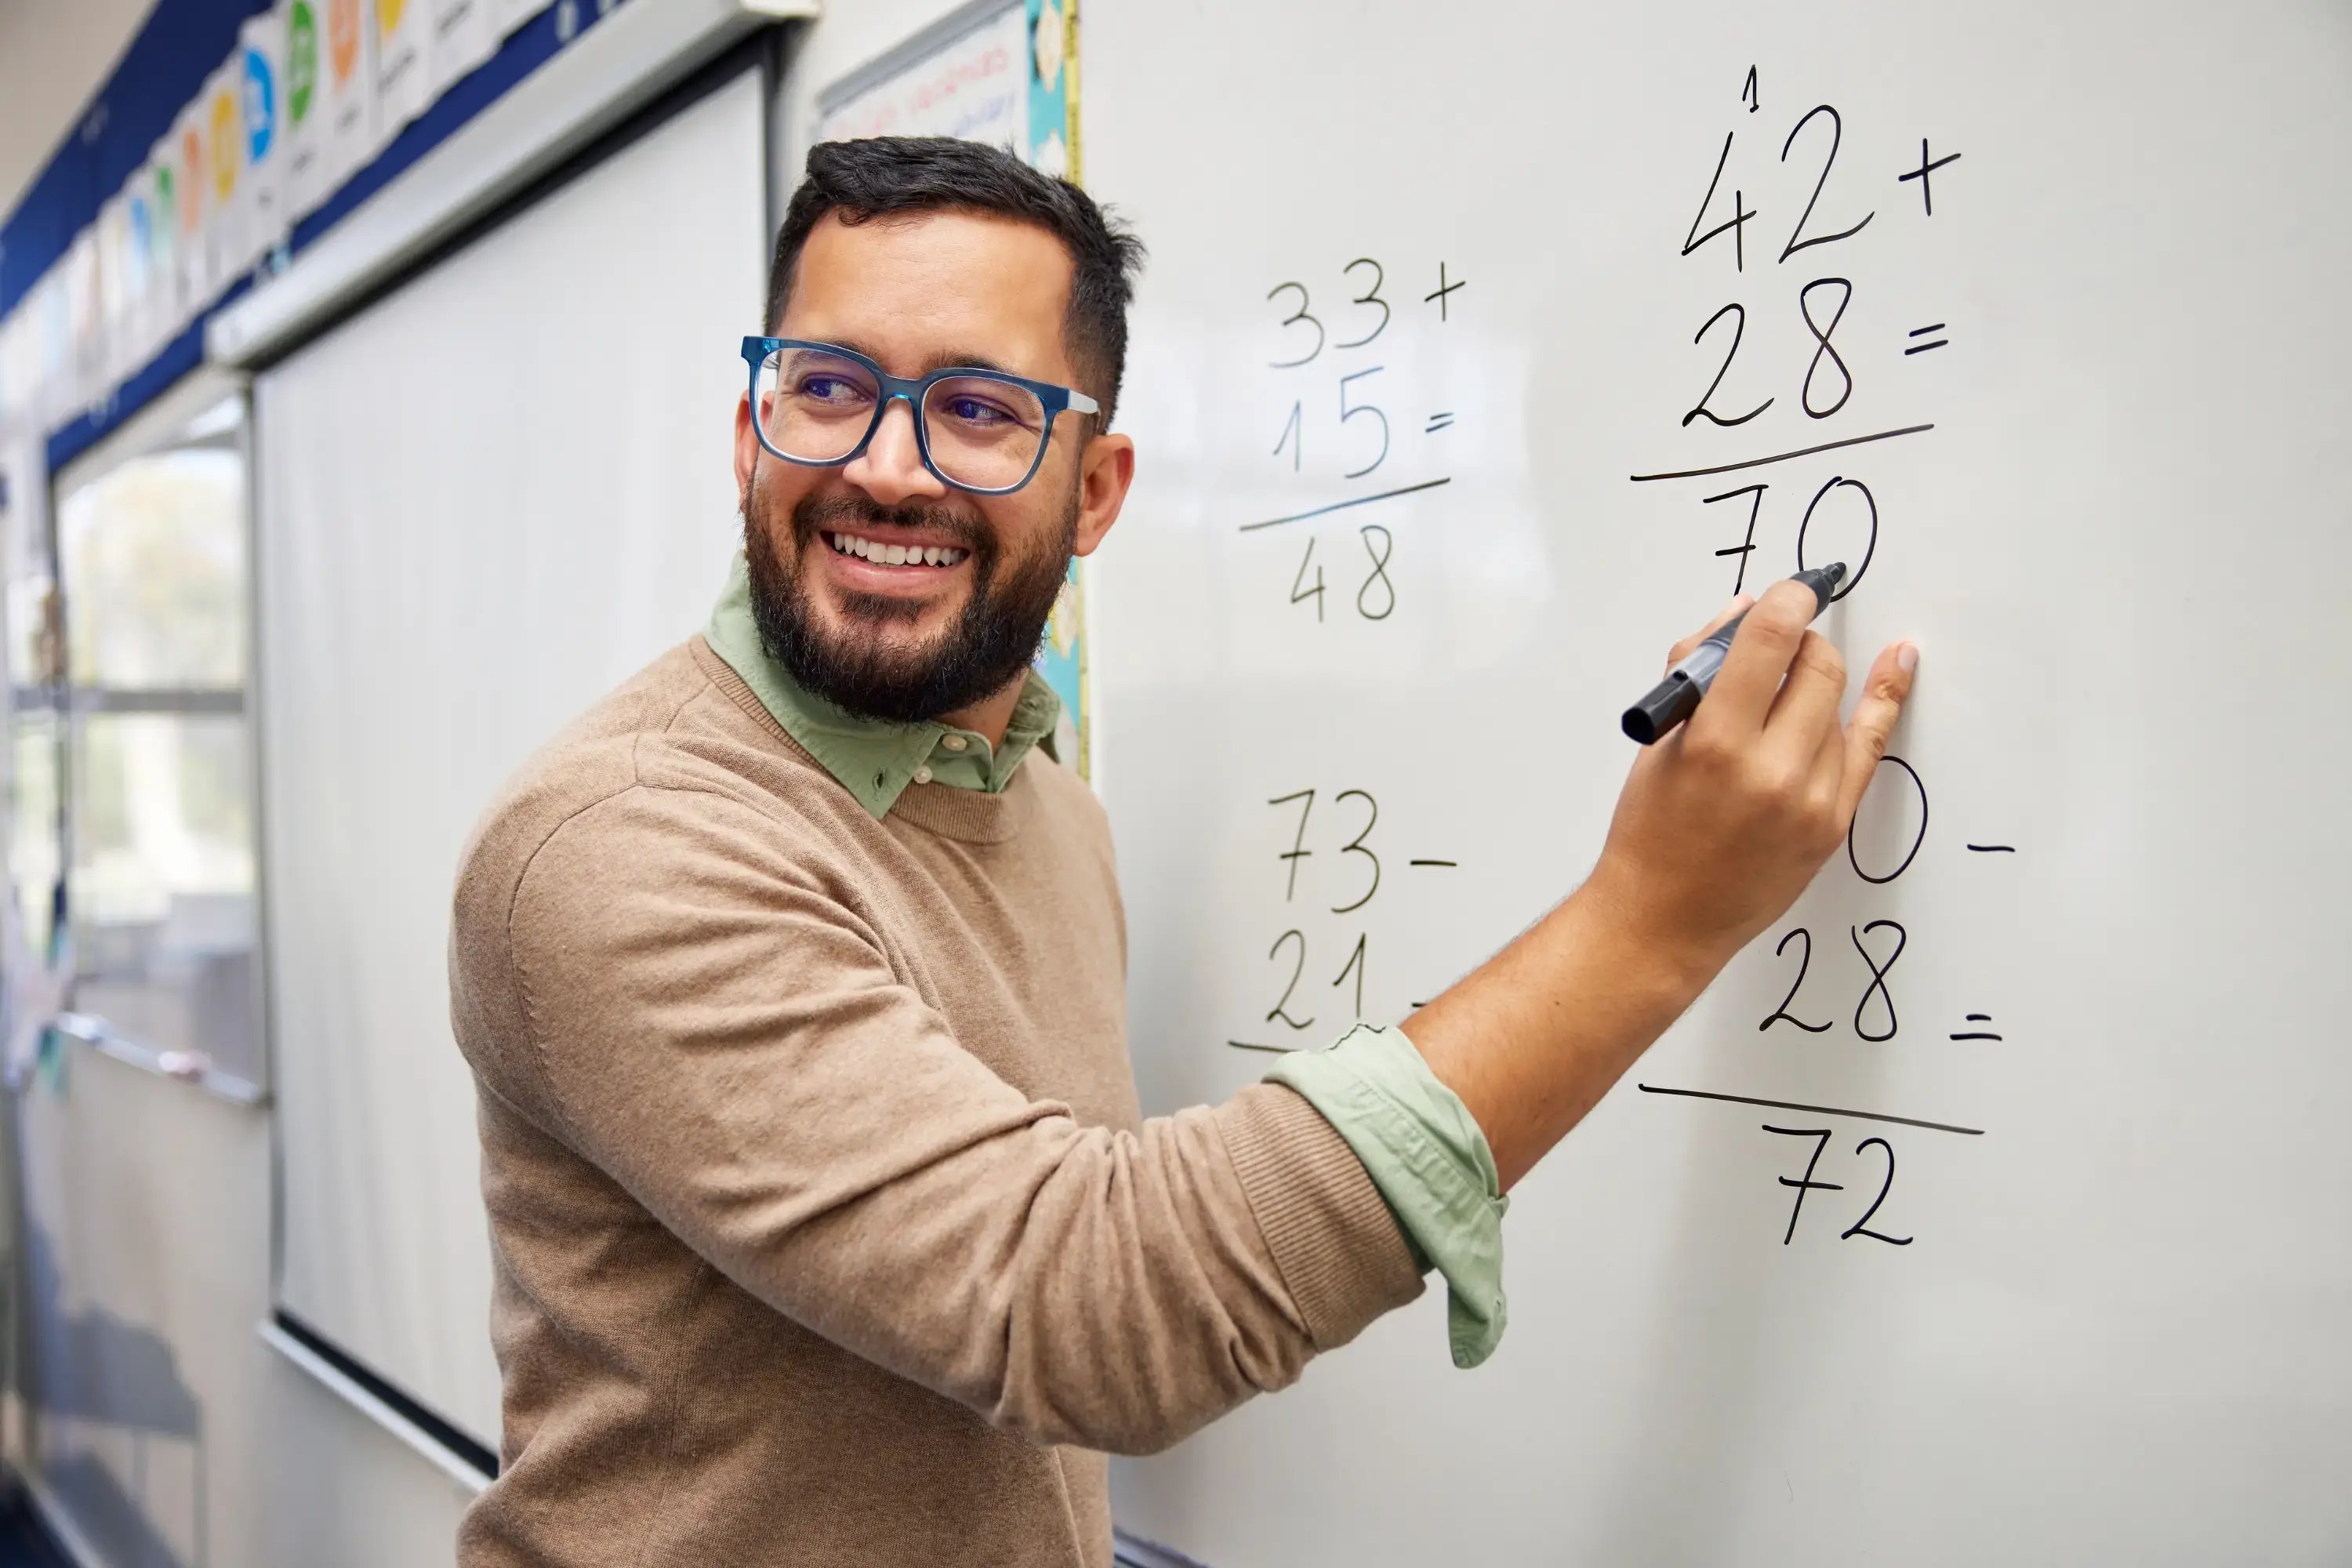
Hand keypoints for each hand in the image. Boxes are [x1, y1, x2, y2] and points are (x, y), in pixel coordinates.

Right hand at [1586, 582, 1916, 977]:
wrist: (1664, 919)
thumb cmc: (1649, 830)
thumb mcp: (1658, 742)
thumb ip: (1698, 670)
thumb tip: (1743, 614)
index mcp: (1715, 742)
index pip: (1770, 642)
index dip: (1785, 603)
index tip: (1789, 593)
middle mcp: (1772, 770)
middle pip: (1818, 668)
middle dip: (1801, 644)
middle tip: (1779, 650)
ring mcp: (1811, 800)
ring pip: (1837, 707)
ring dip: (1812, 690)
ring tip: (1776, 708)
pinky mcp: (1833, 824)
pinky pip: (1868, 746)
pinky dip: (1883, 700)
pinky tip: (1899, 665)